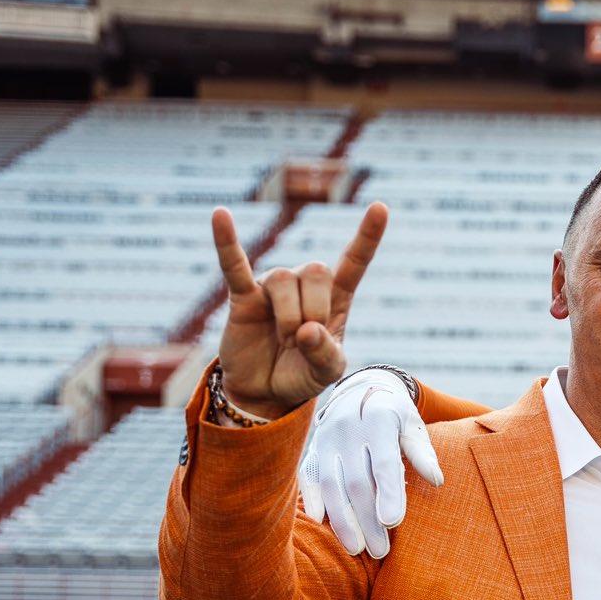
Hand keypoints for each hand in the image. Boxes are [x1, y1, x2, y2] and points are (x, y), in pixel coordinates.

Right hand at [211, 202, 386, 417]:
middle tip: (305, 339)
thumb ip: (326, 354)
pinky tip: (220, 215)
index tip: (380, 207)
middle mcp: (303, 285)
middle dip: (315, 308)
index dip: (367, 236)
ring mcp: (272, 287)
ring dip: (288, 316)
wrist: (265, 392)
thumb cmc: (302, 375)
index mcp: (334, 298)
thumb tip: (307, 330)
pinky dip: (226, 241)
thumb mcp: (327, 372)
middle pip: (316, 269)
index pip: (353, 261)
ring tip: (284, 339)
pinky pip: (234, 264)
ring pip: (284, 280)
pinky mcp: (243, 296)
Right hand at [299, 369, 442, 557]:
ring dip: (342, 520)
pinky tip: (320, 523)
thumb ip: (422, 452)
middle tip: (380, 551)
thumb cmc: (394, 413)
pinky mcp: (312, 447)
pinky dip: (311, 499)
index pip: (382, 462)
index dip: (388, 492)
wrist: (361, 387)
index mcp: (378, 419)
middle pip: (356, 481)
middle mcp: (347, 428)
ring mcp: (325, 438)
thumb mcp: (413, 424)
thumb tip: (437, 481)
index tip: (392, 522)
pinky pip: (306, 476)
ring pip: (330, 484)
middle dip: (367, 519)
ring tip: (357, 548)